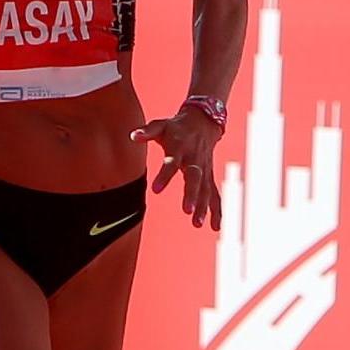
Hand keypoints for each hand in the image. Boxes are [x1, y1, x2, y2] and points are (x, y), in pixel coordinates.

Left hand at [131, 109, 222, 229]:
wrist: (203, 122)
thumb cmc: (175, 127)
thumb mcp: (161, 125)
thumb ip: (147, 131)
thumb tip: (133, 136)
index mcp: (180, 147)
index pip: (172, 162)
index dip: (164, 175)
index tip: (155, 190)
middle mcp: (194, 159)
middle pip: (195, 177)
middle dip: (192, 194)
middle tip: (186, 211)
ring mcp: (204, 169)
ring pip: (206, 188)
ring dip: (203, 206)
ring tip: (197, 224)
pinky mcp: (209, 176)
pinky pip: (214, 194)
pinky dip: (216, 210)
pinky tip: (215, 227)